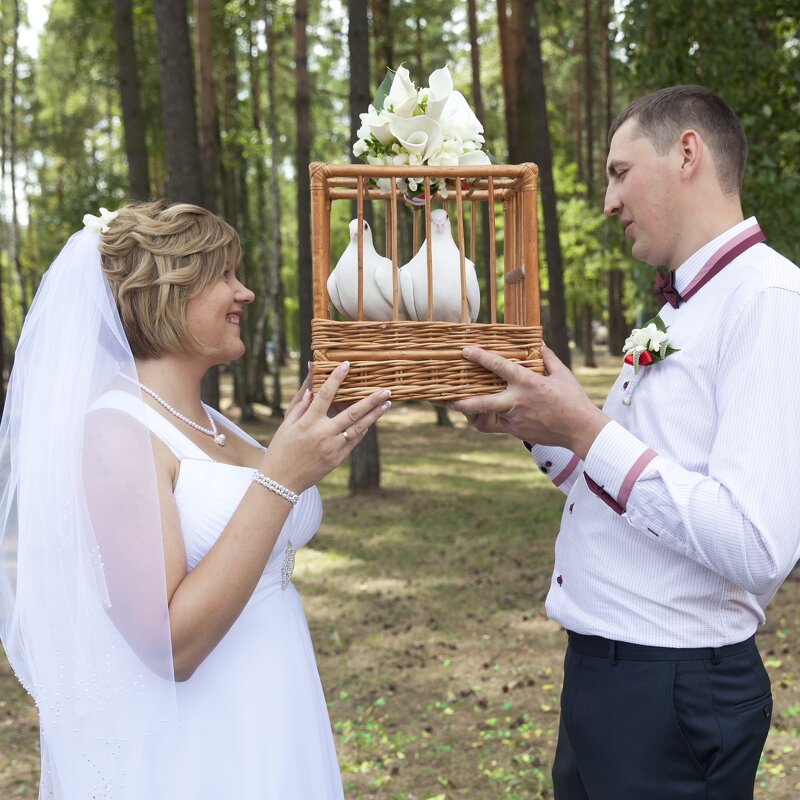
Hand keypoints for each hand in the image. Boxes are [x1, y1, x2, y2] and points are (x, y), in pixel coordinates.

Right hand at [258, 362, 390, 492]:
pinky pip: (354, 441)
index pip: (325, 394)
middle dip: (370, 400)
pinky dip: (363, 429)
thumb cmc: (281, 450)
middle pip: (352, 412)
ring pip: (359, 428)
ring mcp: (332, 447)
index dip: (337, 378)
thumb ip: (300, 406)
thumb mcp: (286, 426)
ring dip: (375, 415)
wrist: (281, 481)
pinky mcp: (337, 458)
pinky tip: (371, 420)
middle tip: (385, 390)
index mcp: (308, 422)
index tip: (347, 365)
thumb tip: (312, 389)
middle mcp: (323, 433)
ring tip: (387, 404)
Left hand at [449, 344, 608, 458]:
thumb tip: (538, 343)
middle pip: (482, 402)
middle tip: (447, 398)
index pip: (499, 367)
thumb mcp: (562, 374)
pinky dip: (486, 419)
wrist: (581, 430)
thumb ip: (547, 358)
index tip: (465, 351)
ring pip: (484, 418)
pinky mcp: (516, 432)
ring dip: (469, 413)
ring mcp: (515, 419)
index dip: (480, 357)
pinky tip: (479, 413)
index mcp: (528, 383)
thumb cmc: (573, 400)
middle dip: (462, 401)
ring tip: (457, 405)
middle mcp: (517, 401)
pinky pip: (494, 426)